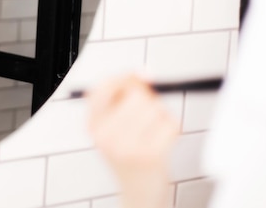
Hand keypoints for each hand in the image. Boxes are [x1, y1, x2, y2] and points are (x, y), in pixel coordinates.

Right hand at [87, 74, 178, 207]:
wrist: (139, 194)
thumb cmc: (129, 154)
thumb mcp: (113, 126)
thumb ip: (122, 97)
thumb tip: (145, 72)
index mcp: (93, 125)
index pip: (104, 86)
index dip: (125, 78)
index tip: (140, 78)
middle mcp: (105, 136)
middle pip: (136, 94)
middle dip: (149, 99)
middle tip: (149, 112)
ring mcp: (127, 147)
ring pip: (155, 107)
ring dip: (161, 115)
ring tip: (154, 130)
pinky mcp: (150, 156)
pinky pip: (170, 123)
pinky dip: (172, 128)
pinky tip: (163, 141)